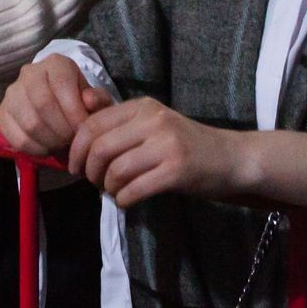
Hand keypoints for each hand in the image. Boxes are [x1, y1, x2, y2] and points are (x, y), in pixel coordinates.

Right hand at [0, 54, 112, 158]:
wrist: (60, 109)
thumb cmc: (80, 103)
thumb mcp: (96, 99)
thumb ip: (98, 100)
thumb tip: (89, 101)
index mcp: (56, 64)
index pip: (61, 84)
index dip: (74, 111)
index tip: (83, 129)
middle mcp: (30, 72)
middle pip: (43, 104)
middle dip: (62, 129)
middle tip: (72, 141)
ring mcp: (12, 93)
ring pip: (30, 122)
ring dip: (50, 141)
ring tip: (62, 145)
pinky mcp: (2, 114)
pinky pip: (16, 137)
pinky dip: (35, 148)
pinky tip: (46, 148)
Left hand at [68, 96, 247, 208]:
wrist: (231, 159)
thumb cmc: (186, 145)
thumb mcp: (153, 125)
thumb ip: (120, 124)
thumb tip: (79, 129)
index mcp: (143, 107)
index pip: (93, 124)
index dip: (76, 149)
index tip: (75, 167)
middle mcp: (153, 121)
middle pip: (100, 147)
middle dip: (89, 171)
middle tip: (94, 183)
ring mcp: (167, 145)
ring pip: (116, 170)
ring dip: (108, 188)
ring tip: (114, 192)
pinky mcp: (177, 171)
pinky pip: (135, 189)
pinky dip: (124, 199)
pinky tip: (128, 200)